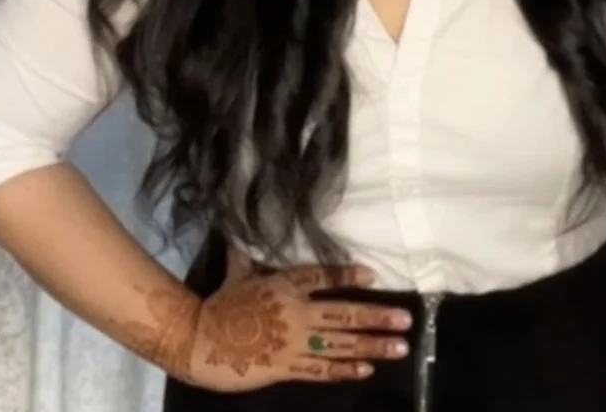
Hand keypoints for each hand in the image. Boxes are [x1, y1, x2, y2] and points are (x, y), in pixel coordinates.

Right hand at [185, 248, 412, 391]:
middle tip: (406, 319)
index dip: (348, 274)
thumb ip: (246, 257)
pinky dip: (345, 370)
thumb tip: (241, 235)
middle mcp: (296, 311)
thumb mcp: (236, 273)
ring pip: (341, 343)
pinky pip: (321, 369)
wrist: (199, 340)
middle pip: (344, 312)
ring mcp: (294, 341)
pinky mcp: (286, 367)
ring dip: (372, 345)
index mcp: (284, 285)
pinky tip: (366, 369)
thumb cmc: (218, 303)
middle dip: (378, 317)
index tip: (373, 274)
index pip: (323, 276)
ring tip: (399, 347)